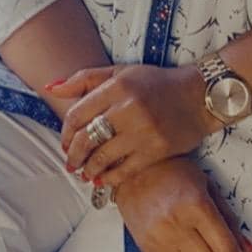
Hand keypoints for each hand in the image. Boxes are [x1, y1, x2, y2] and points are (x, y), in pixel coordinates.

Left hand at [52, 63, 208, 189]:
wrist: (200, 96)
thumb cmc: (157, 83)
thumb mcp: (121, 72)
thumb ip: (85, 79)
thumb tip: (50, 88)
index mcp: (117, 86)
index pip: (77, 115)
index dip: (65, 133)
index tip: (65, 143)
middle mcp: (129, 107)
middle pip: (86, 138)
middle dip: (73, 155)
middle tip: (70, 163)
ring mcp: (143, 130)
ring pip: (103, 157)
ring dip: (88, 169)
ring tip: (85, 173)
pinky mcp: (157, 149)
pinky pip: (125, 170)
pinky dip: (110, 178)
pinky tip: (103, 180)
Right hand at [114, 159, 251, 251]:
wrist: (134, 170)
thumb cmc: (172, 173)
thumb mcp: (207, 187)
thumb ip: (228, 219)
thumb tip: (246, 248)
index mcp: (196, 205)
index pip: (224, 247)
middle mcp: (177, 224)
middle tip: (214, 249)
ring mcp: (159, 238)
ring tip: (194, 247)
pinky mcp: (146, 248)